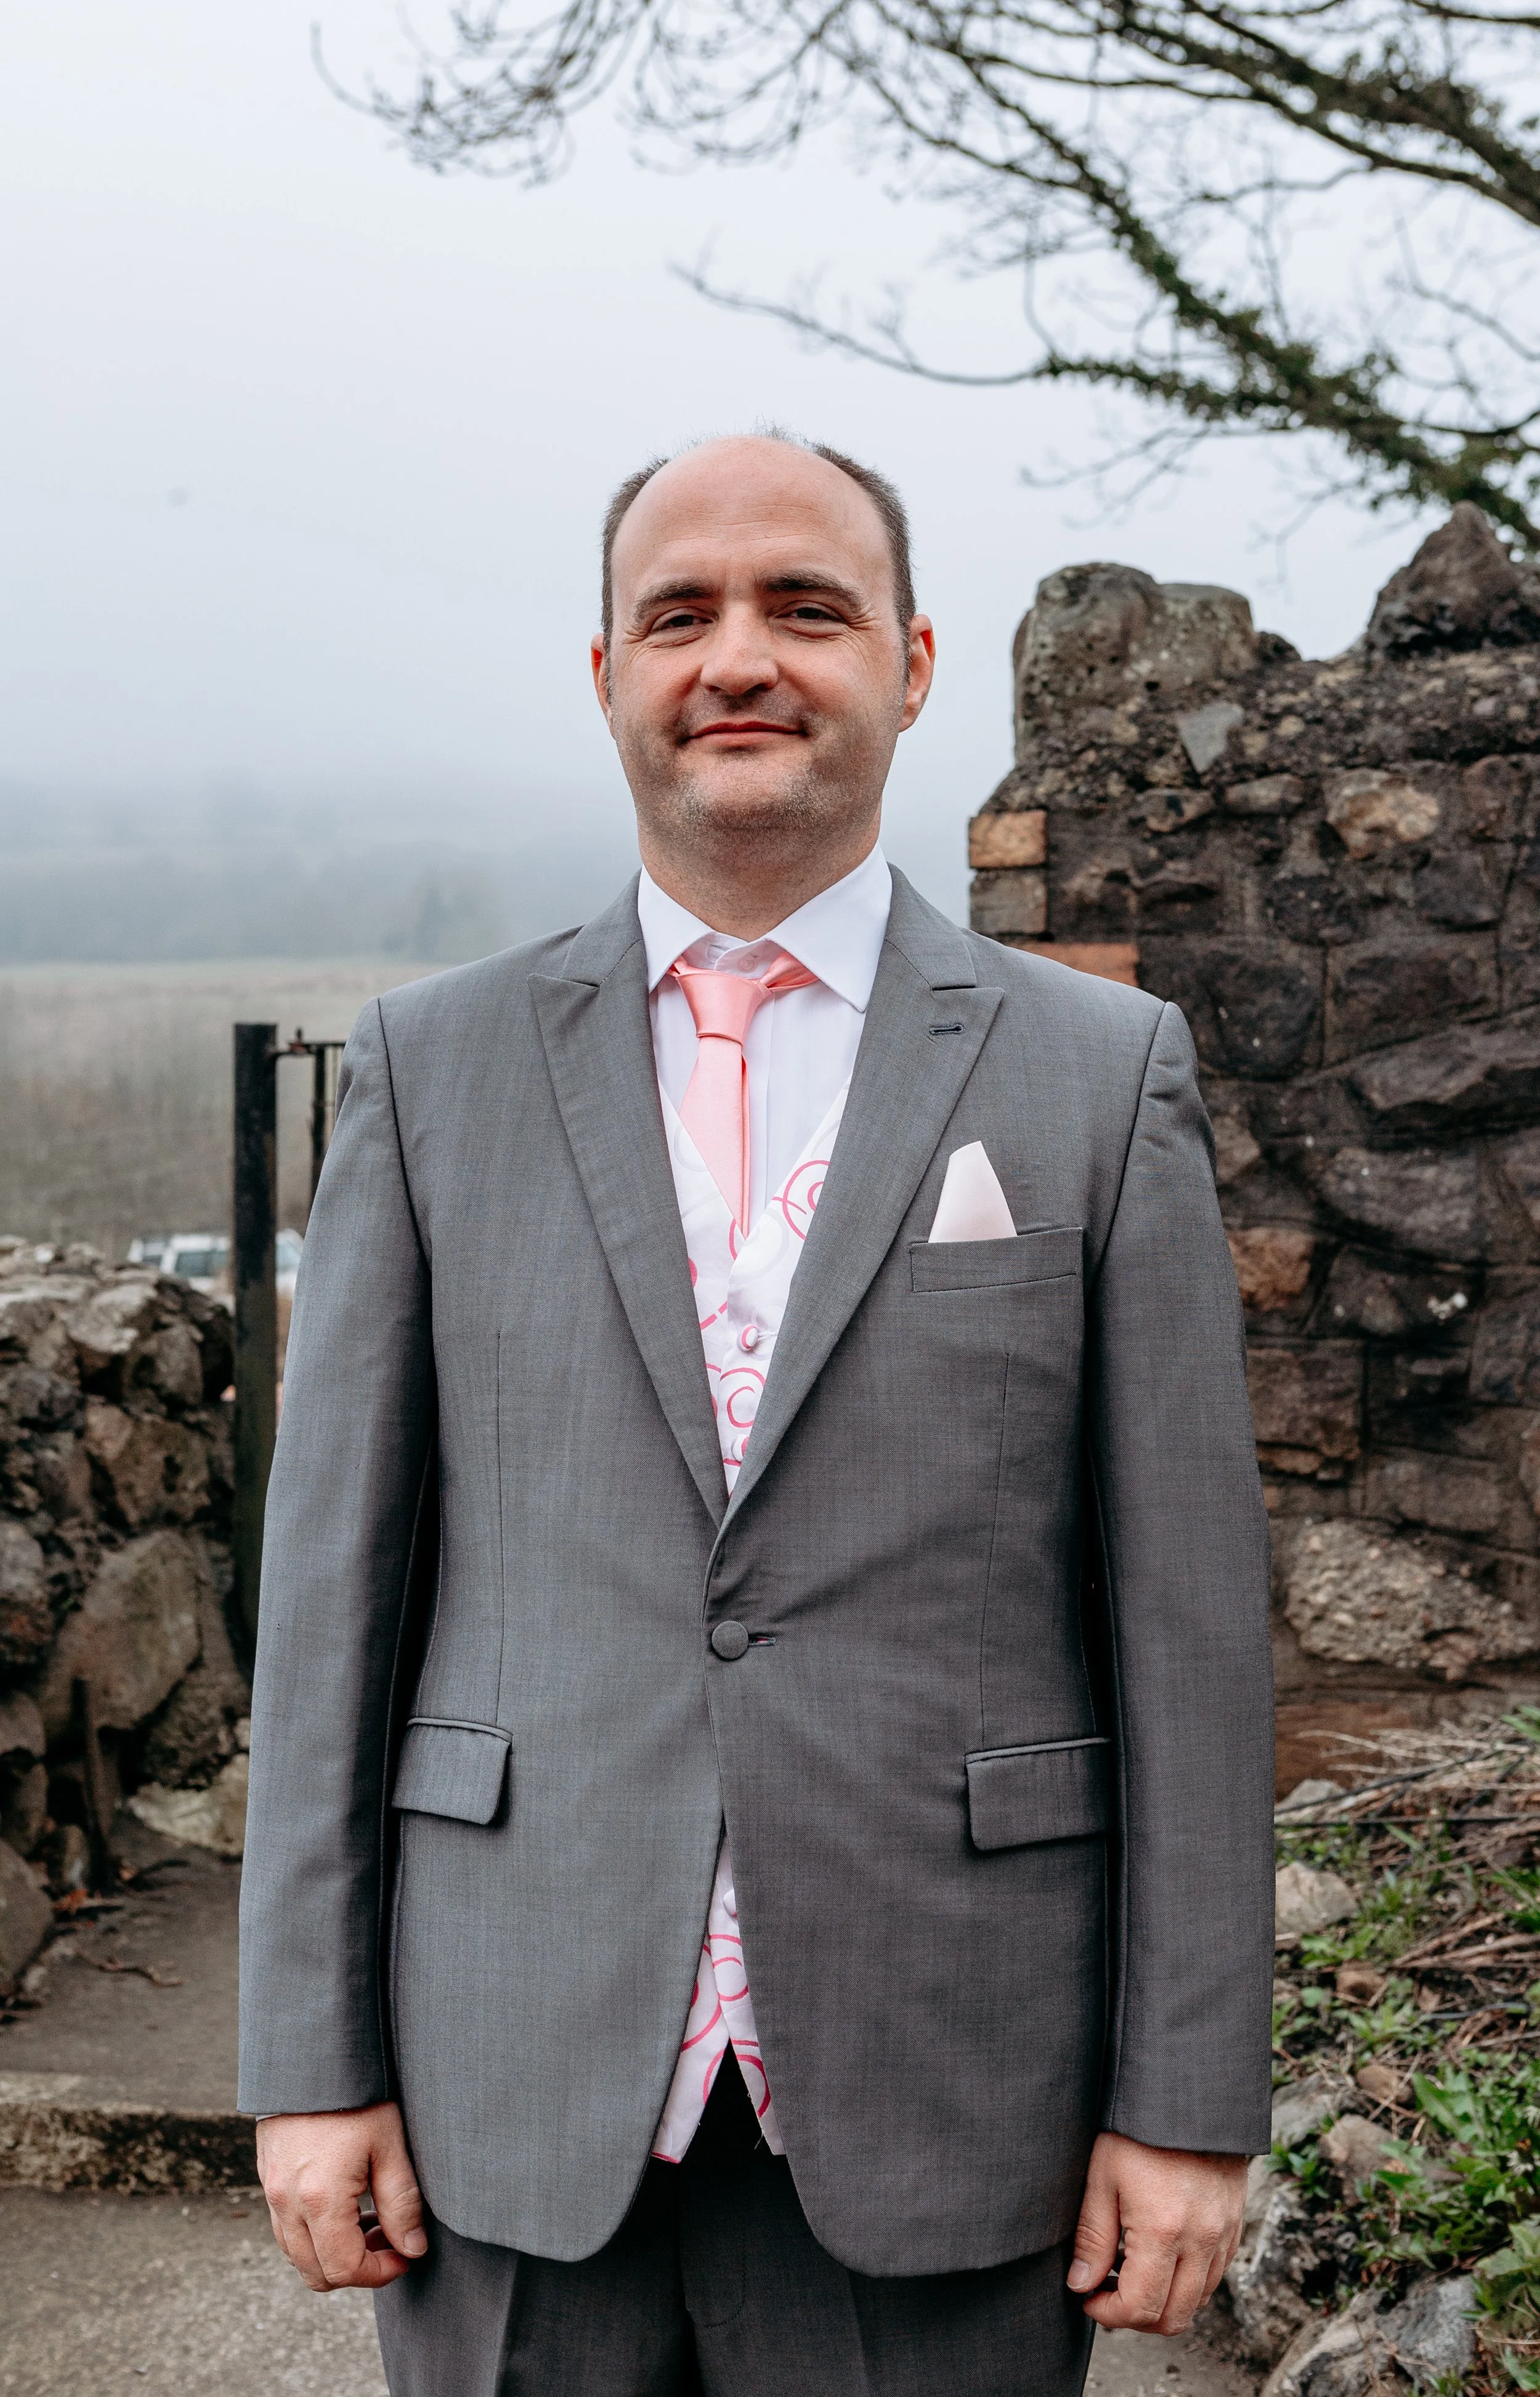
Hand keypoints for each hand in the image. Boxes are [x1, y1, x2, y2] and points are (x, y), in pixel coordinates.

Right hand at [257, 2101, 427, 2290]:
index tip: (406, 2255)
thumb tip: (412, 2249)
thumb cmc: (357, 2094)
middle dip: (357, 2270)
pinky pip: (286, 2228)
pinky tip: (347, 2204)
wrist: (312, 2053)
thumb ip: (402, 2204)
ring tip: (372, 2219)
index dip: (381, 2273)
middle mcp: (286, 2202)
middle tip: (391, 2240)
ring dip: (334, 2253)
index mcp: (320, 2198)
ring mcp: (271, 2192)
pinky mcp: (267, 2178)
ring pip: (298, 2254)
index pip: (345, 2268)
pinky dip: (315, 2233)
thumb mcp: (391, 2145)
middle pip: (317, 2273)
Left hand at [1066, 2131, 1246, 2332]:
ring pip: (1196, 2302)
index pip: (1140, 2307)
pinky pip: (1213, 2276)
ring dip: (1162, 2301)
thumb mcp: (1103, 2176)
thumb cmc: (1139, 2129)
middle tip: (1106, 2292)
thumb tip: (1080, 2284)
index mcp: (1164, 2230)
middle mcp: (1201, 2240)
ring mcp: (1223, 2235)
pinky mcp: (1234, 2225)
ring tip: (1130, 2271)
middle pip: (1173, 2318)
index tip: (1087, 2297)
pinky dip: (1186, 2283)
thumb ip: (1093, 2237)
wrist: (1189, 2094)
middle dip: (1134, 2318)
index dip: (1107, 2313)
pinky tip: (1160, 2257)